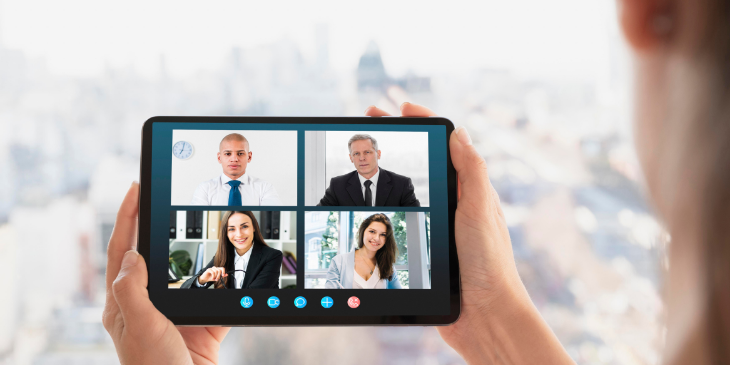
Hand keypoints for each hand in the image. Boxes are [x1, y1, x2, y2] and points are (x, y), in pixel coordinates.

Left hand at [102, 182, 229, 363]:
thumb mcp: (139, 328)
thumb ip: (133, 290)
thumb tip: (133, 254)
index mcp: (125, 304)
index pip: (123, 252)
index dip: (127, 218)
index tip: (136, 188)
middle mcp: (150, 305)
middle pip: (156, 253)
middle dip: (163, 223)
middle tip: (172, 195)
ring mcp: (178, 313)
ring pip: (189, 270)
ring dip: (201, 249)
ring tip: (210, 224)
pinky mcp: (205, 323)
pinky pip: (219, 295)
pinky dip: (230, 282)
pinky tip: (238, 268)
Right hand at [365, 103, 572, 363]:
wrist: (484, 314)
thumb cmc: (488, 263)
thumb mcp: (480, 210)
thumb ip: (472, 171)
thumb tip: (460, 133)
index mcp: (471, 189)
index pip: (446, 144)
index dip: (423, 122)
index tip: (400, 108)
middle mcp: (457, 203)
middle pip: (424, 161)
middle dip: (398, 138)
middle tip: (370, 120)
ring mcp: (442, 224)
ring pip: (412, 187)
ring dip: (389, 167)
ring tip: (365, 155)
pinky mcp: (430, 246)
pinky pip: (406, 217)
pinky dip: (388, 203)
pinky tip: (372, 202)